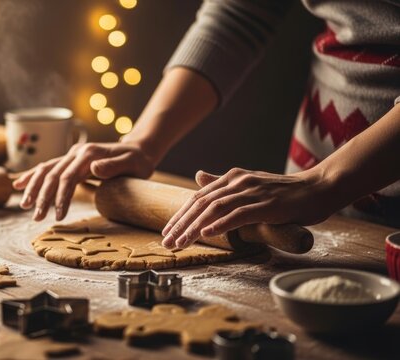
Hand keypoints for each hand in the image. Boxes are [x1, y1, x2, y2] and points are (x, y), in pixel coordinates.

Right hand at [13, 142, 154, 220]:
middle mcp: (76, 152)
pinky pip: (48, 167)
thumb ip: (113, 166)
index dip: (61, 197)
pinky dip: (33, 176)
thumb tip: (94, 168)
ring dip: (33, 187)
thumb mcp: (133, 164)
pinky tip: (19, 184)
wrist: (139, 149)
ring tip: (24, 205)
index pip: (68, 177)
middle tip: (36, 217)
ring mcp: (72, 155)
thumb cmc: (138, 161)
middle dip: (42, 196)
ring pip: (46, 170)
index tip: (58, 216)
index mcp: (88, 154)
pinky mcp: (71, 160)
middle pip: (53, 174)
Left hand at [160, 167, 337, 248]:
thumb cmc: (284, 192)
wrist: (319, 188)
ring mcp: (252, 192)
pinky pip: (239, 214)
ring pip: (215, 209)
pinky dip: (221, 224)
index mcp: (232, 177)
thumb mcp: (249, 185)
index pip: (198, 198)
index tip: (166, 232)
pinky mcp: (267, 205)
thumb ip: (223, 184)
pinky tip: (207, 233)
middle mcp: (238, 182)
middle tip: (166, 242)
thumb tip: (198, 176)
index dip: (180, 215)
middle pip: (201, 203)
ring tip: (181, 242)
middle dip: (181, 224)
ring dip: (195, 227)